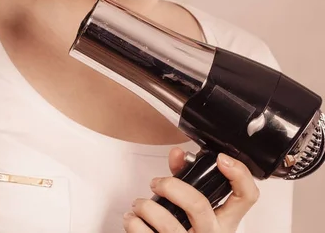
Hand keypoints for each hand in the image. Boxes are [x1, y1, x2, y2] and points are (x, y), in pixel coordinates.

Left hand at [123, 147, 259, 231]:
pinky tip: (133, 220)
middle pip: (198, 205)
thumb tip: (177, 155)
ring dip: (146, 207)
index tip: (221, 159)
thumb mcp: (192, 209)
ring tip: (139, 205)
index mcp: (224, 222)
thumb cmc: (185, 231)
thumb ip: (185, 179)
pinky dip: (134, 224)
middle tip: (157, 183)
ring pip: (168, 224)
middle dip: (171, 186)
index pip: (246, 197)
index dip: (239, 175)